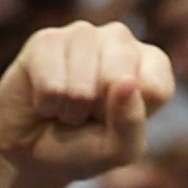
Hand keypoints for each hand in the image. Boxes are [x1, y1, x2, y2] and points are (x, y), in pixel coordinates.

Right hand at [0, 21, 174, 182]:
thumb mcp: (116, 151)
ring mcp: (82, 34)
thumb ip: (131, 123)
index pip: (155, 88)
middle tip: (86, 115)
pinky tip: (46, 99)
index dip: (129, 117)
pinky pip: (51, 85)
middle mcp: (119, 39)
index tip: (115, 121)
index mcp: (150, 62)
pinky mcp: (46, 40)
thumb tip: (125, 81)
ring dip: (70, 110)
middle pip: (118, 79)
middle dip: (97, 112)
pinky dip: (46, 105)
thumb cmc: (83, 148)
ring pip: (82, 85)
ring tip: (65, 107)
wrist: (32, 153)